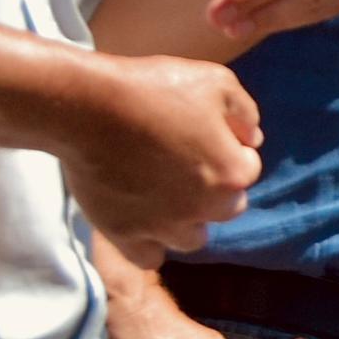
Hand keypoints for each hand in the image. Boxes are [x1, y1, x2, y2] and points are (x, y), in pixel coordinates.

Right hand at [50, 51, 260, 259]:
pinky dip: (150, 244)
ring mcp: (164, 226)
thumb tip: (252, 139)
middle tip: (181, 163)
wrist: (86, 105)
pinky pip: (150, 257)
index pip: (247, 168)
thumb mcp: (216, 81)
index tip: (200, 134)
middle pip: (226, 207)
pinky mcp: (126, 235)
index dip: (227, 149)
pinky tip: (143, 221)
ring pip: (192, 238)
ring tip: (163, 194)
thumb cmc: (153, 88)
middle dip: (213, 189)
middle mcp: (204, 208)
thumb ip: (245, 113)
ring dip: (186, 220)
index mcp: (231, 173)